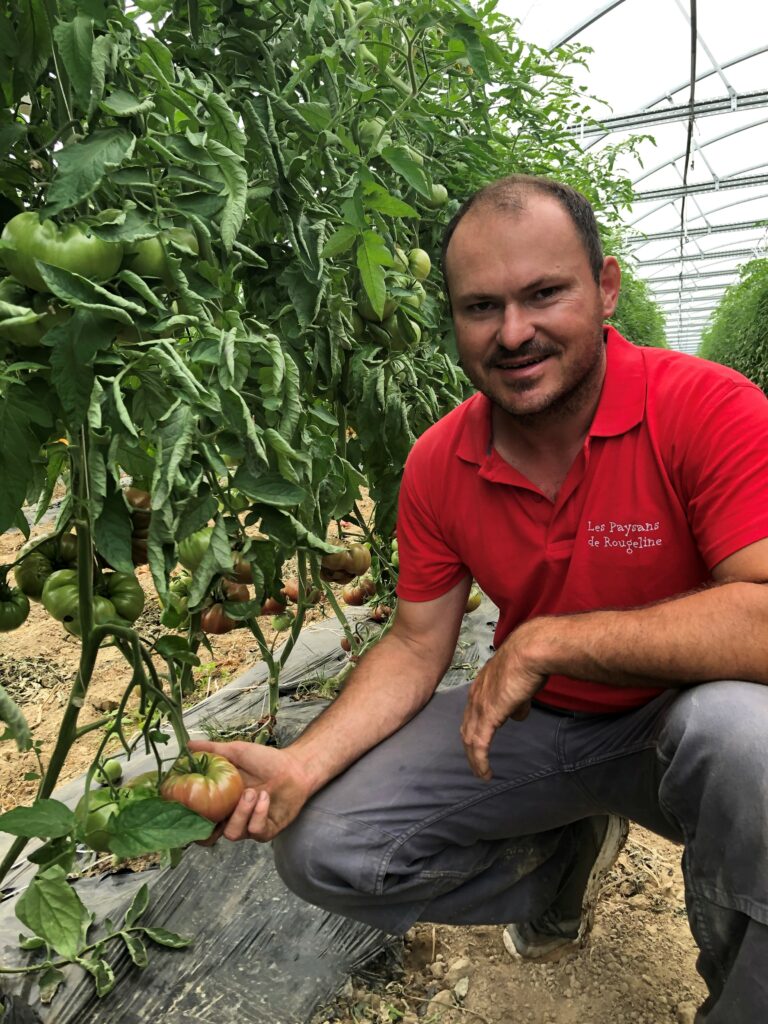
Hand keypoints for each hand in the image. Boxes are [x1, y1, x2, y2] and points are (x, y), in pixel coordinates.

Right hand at [187, 739, 312, 843]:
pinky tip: (265, 797)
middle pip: (208, 836)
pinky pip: (255, 830)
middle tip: (217, 803)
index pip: (196, 818)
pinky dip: (258, 813)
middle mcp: (230, 817)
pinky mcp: (265, 831)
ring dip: (241, 812)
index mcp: (219, 802)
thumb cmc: (265, 760)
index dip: (188, 817)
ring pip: (232, 834)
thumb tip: (187, 745)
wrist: (294, 767)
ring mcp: (247, 826)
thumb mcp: (235, 752)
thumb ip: (211, 751)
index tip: (185, 804)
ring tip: (252, 792)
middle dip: (210, 823)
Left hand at [460, 621, 548, 780]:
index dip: (474, 727)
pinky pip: (479, 745)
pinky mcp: (487, 716)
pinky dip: (480, 761)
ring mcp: (479, 706)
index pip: (472, 711)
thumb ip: (518, 701)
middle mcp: (475, 695)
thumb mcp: (521, 683)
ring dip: (474, 759)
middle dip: (470, 747)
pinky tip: (485, 773)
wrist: (529, 651)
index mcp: (482, 685)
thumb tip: (518, 715)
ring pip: (470, 739)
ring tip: (480, 773)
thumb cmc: (530, 660)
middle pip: (466, 727)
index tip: (478, 742)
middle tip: (475, 763)